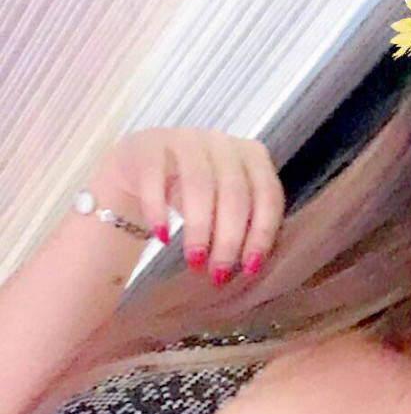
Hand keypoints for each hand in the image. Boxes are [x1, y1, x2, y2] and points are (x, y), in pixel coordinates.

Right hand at [93, 127, 285, 283]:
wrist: (139, 171)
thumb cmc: (192, 195)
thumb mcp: (225, 208)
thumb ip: (245, 228)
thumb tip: (252, 270)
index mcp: (253, 156)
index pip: (267, 195)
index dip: (261, 234)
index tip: (249, 269)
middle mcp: (223, 142)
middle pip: (234, 193)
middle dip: (229, 240)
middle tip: (218, 274)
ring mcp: (186, 139)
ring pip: (199, 184)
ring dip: (200, 229)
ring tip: (195, 262)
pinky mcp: (150, 145)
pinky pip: (156, 178)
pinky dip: (160, 210)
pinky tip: (163, 237)